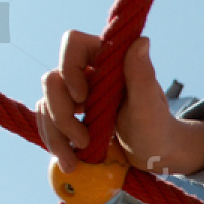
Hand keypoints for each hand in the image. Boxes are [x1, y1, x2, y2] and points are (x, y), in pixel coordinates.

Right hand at [37, 31, 179, 173]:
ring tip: (73, 162)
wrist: (154, 153)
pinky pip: (47, 121)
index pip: (73, 43)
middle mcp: (88, 71)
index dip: (68, 67)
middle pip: (52, 80)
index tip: (82, 99)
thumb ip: (142, 76)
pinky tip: (69, 161)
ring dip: (54, 134)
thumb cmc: (157, 128)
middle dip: (61, 114)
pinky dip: (54, 141)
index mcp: (108, 59)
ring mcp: (76, 93)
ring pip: (45, 103)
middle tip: (83, 141)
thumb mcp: (149, 107)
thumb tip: (142, 41)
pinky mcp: (70, 113)